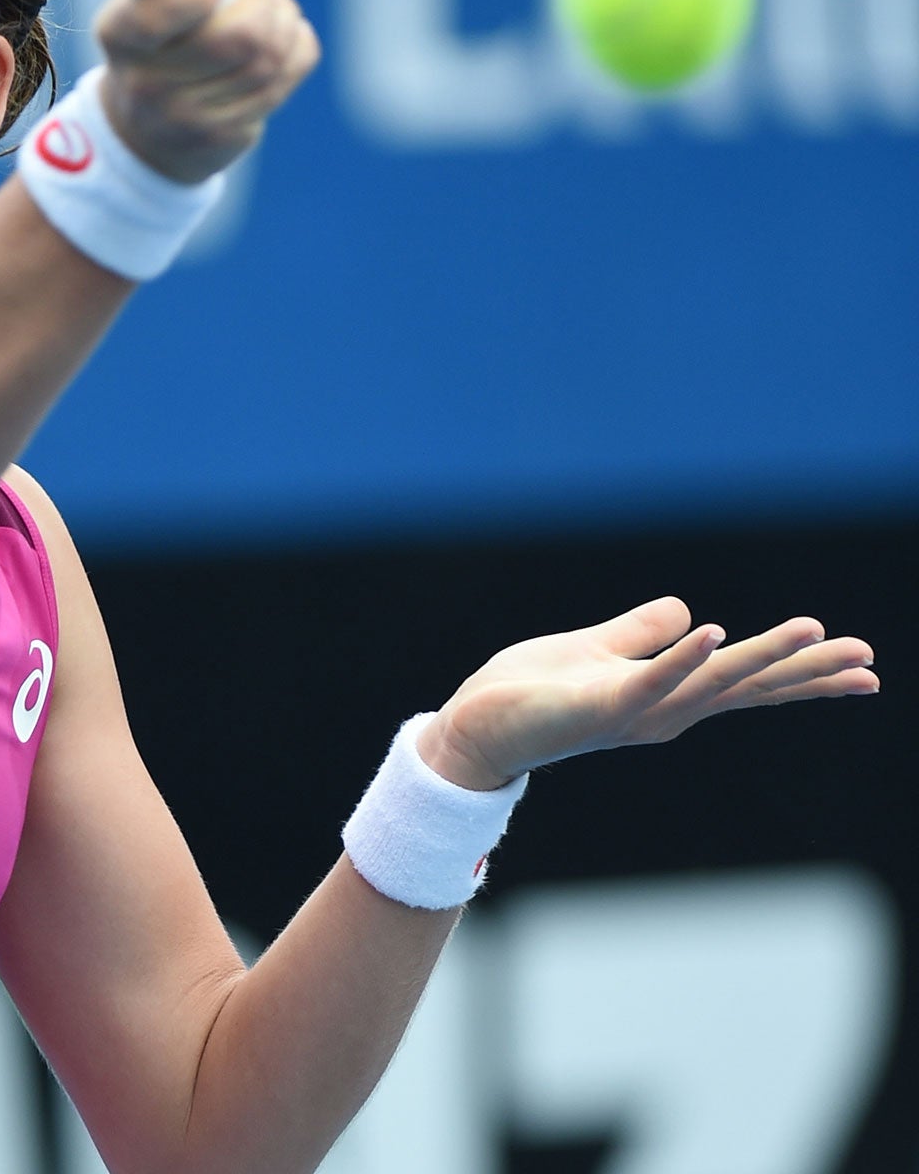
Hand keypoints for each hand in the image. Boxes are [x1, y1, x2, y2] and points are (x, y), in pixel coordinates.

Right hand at [93, 0, 318, 184]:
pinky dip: (296, 47)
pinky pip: (288, 73)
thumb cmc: (165, 35)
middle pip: (242, 36)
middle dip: (265, 4)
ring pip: (270, 54)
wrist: (148, 130)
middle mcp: (145, 84)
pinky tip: (281, 45)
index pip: (153, 19)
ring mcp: (185, 119)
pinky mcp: (224, 137)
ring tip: (271, 16)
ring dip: (284, 21)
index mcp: (120, 34)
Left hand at [417, 597, 877, 790]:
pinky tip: (716, 632)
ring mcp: (635, 711)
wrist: (473, 729)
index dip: (800, 671)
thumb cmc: (529, 696)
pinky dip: (682, 656)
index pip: (744, 680)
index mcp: (666, 695)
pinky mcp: (600, 704)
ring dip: (762, 655)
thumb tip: (692, 612)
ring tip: (816, 631)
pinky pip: (650, 678)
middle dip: (806, 672)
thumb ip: (641, 635)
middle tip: (868, 660)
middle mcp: (662, 711)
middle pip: (746, 686)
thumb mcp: (596, 652)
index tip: (862, 666)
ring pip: (712, 680)